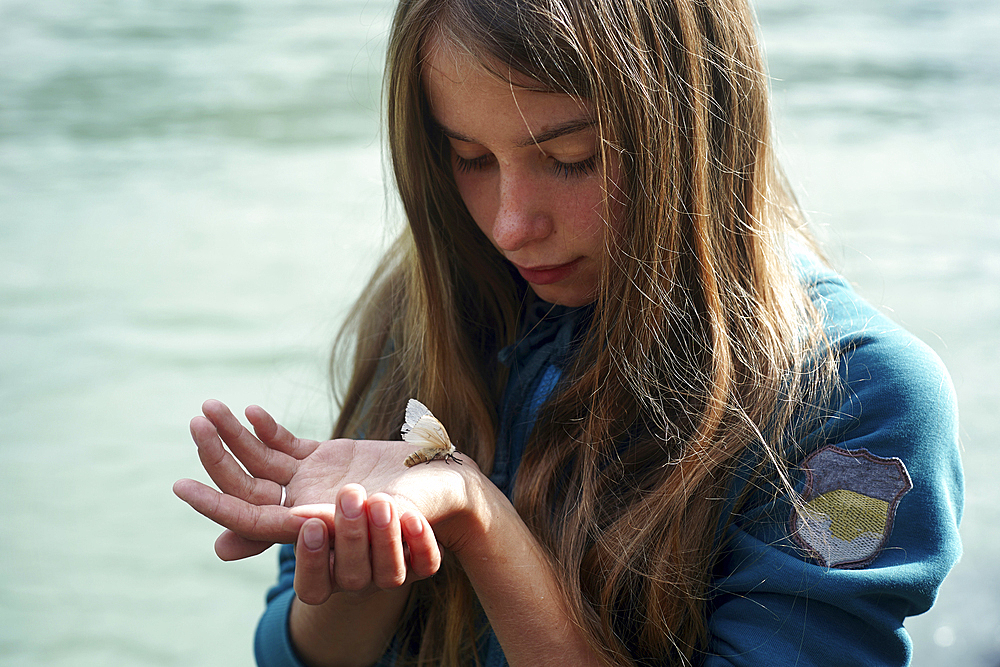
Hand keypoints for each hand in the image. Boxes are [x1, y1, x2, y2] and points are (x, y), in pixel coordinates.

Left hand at [173, 400, 475, 599]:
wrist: (447, 487)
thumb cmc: (419, 507)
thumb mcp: (369, 514)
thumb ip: (309, 523)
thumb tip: (241, 542)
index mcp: (309, 524)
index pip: (249, 515)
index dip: (214, 502)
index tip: (180, 485)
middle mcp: (304, 504)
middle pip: (247, 482)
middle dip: (218, 453)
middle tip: (196, 421)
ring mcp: (312, 481)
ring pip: (261, 460)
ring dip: (235, 434)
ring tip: (210, 406)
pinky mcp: (326, 459)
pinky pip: (286, 446)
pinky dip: (267, 429)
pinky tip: (252, 410)